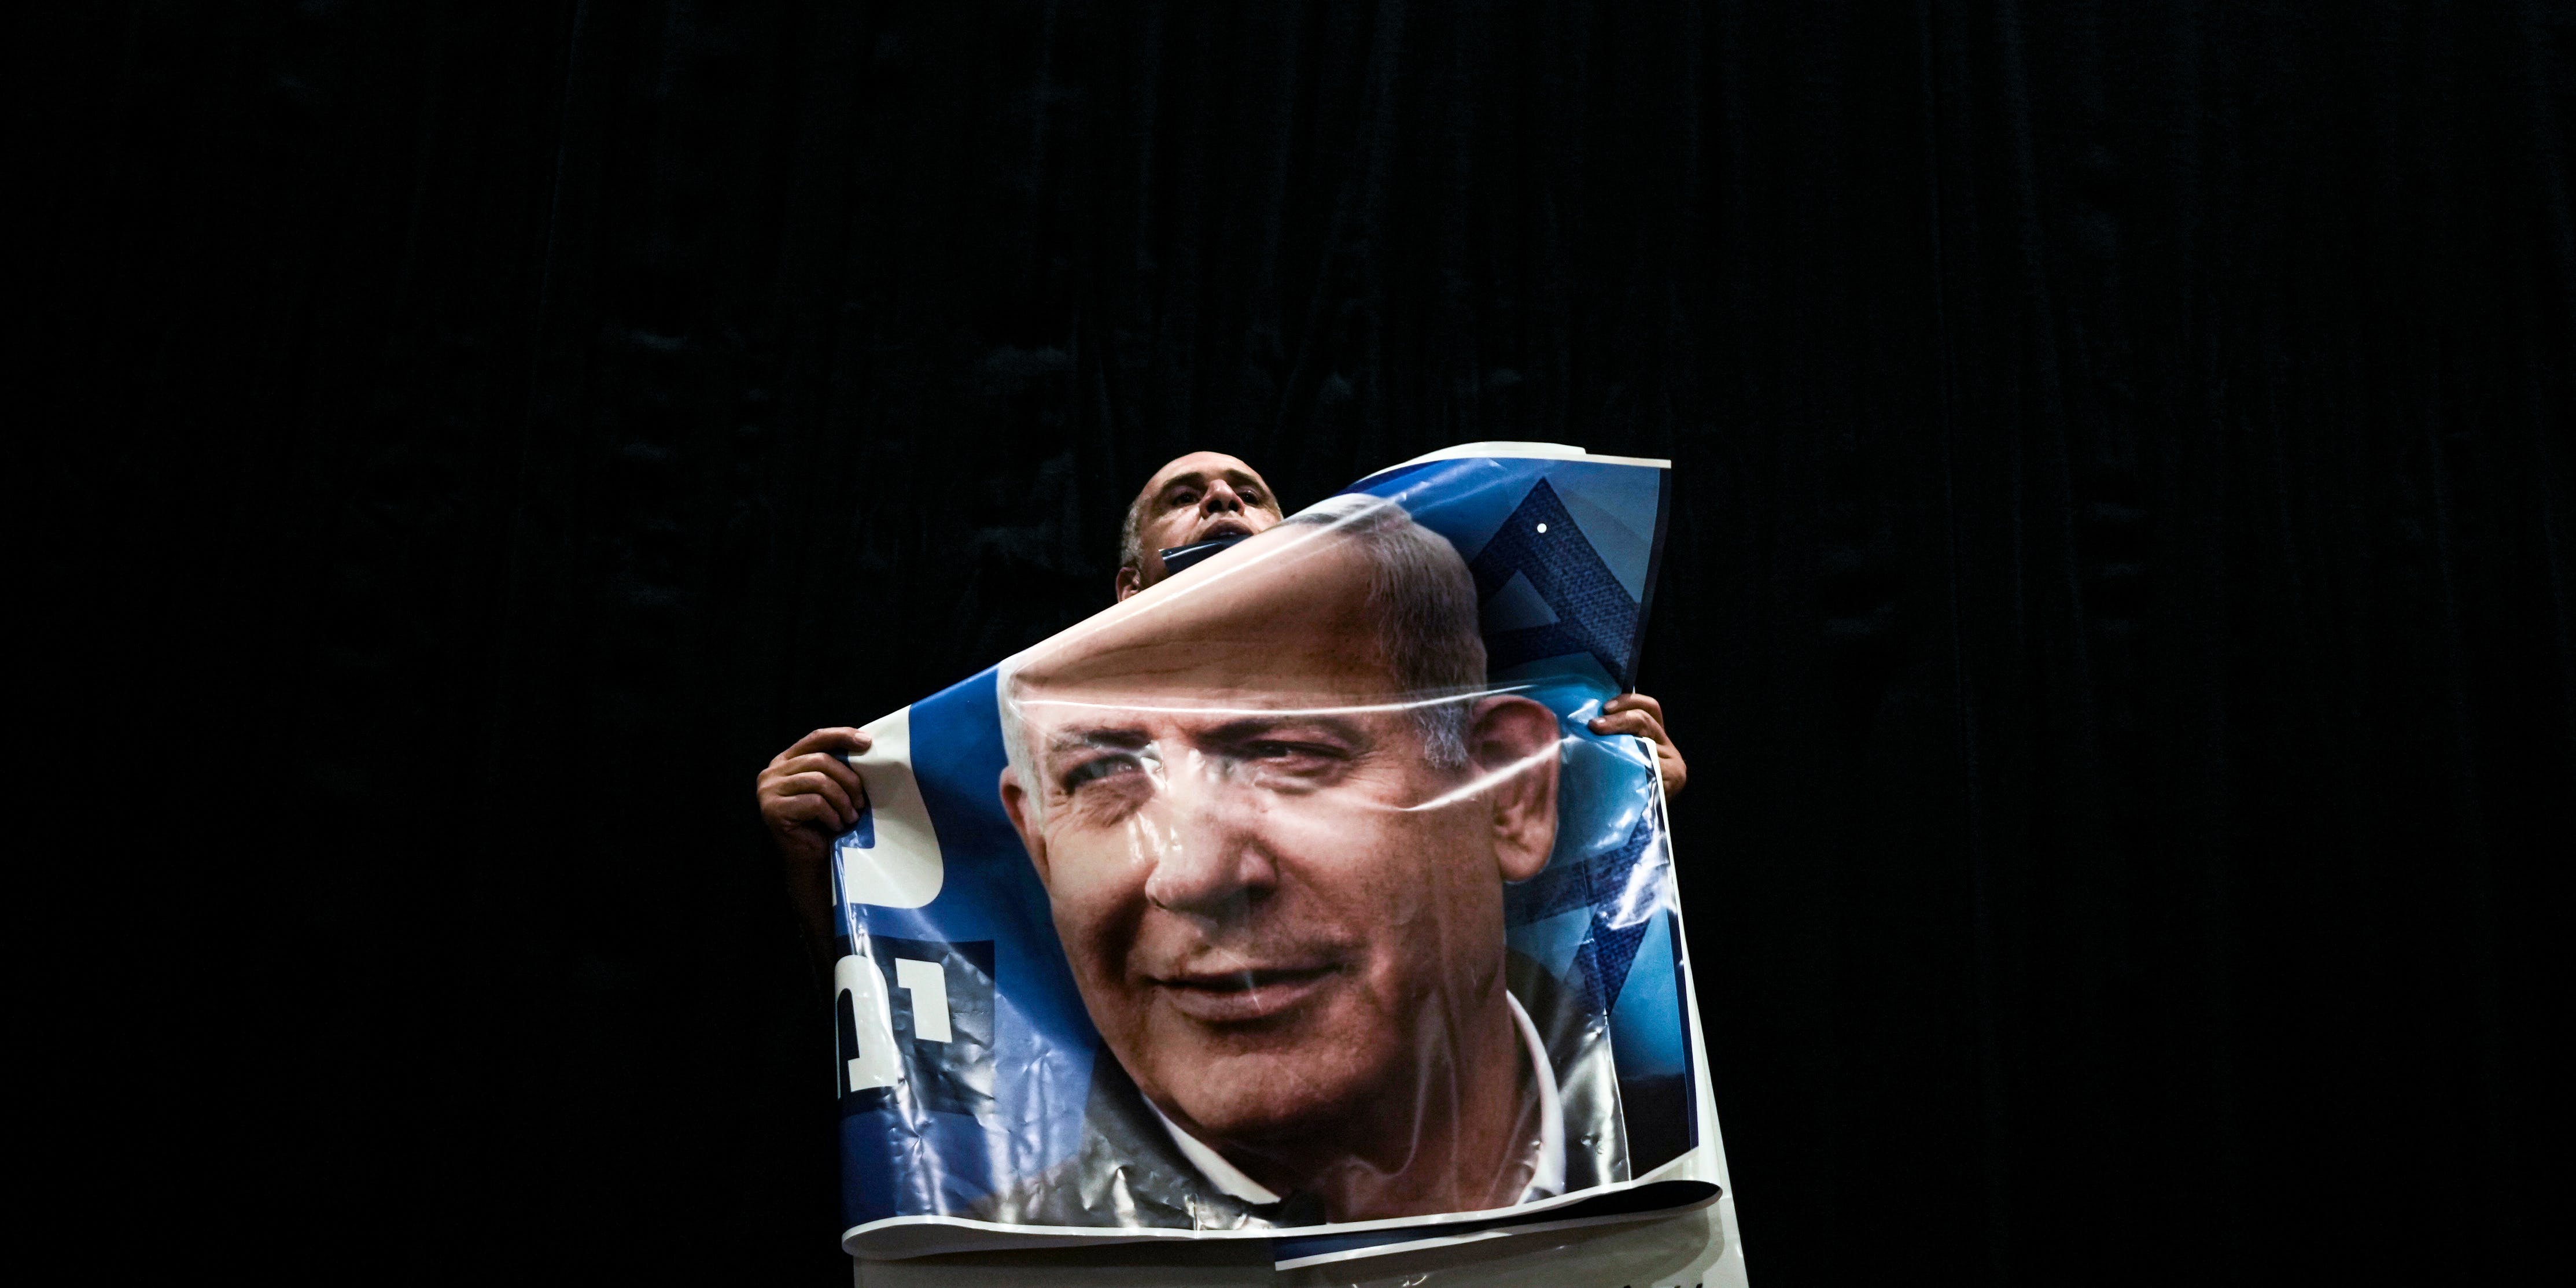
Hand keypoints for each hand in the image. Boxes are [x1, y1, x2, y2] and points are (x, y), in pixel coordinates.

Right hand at [757, 727, 870, 956]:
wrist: (813, 862)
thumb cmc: (826, 823)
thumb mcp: (833, 788)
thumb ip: (837, 766)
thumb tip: (866, 744)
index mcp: (786, 760)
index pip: (816, 738)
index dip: (842, 736)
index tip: (867, 742)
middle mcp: (772, 772)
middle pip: (820, 760)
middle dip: (848, 780)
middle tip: (861, 802)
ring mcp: (768, 791)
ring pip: (818, 780)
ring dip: (842, 800)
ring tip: (850, 817)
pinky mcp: (772, 811)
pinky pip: (813, 802)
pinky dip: (831, 815)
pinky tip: (835, 827)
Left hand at [1589, 693, 1685, 798]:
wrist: (1635, 829)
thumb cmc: (1621, 791)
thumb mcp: (1622, 760)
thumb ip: (1616, 741)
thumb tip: (1584, 723)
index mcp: (1658, 739)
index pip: (1651, 708)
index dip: (1628, 701)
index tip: (1604, 706)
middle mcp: (1670, 751)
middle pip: (1645, 721)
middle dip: (1617, 720)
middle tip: (1593, 725)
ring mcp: (1672, 767)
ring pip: (1643, 741)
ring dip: (1616, 736)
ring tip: (1594, 737)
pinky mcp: (1670, 782)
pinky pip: (1644, 765)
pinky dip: (1625, 761)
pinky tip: (1608, 766)